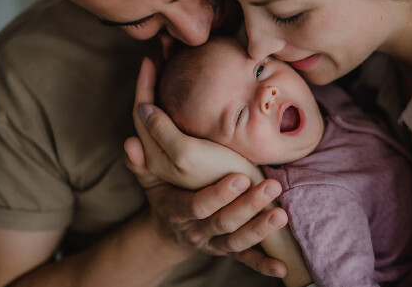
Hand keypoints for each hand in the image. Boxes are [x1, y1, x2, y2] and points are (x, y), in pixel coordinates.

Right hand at [124, 57, 288, 277]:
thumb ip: (140, 163)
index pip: (198, 206)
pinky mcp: (228, 252)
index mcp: (178, 211)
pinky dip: (263, 266)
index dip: (218, 196)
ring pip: (236, 242)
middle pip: (223, 223)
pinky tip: (282, 269)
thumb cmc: (165, 194)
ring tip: (281, 215)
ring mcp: (213, 243)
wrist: (168, 230)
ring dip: (260, 230)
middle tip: (270, 187)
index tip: (239, 178)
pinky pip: (246, 260)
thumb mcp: (149, 180)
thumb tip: (130, 143)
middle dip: (247, 207)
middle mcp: (197, 231)